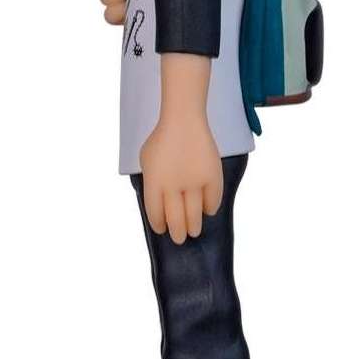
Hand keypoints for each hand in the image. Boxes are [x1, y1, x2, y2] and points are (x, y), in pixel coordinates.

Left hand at [139, 117, 223, 244]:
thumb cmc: (162, 139)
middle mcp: (173, 185)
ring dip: (194, 226)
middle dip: (177, 233)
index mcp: (153, 182)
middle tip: (179, 238)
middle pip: (176, 219)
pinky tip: (207, 210)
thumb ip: (151, 182)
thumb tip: (159, 202)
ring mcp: (194, 181)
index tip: (162, 229)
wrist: (184, 120)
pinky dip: (210, 207)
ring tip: (194, 231)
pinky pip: (212, 200)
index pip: (155, 213)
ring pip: (195, 214)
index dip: (159, 225)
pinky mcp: (212, 176)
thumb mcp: (146, 161)